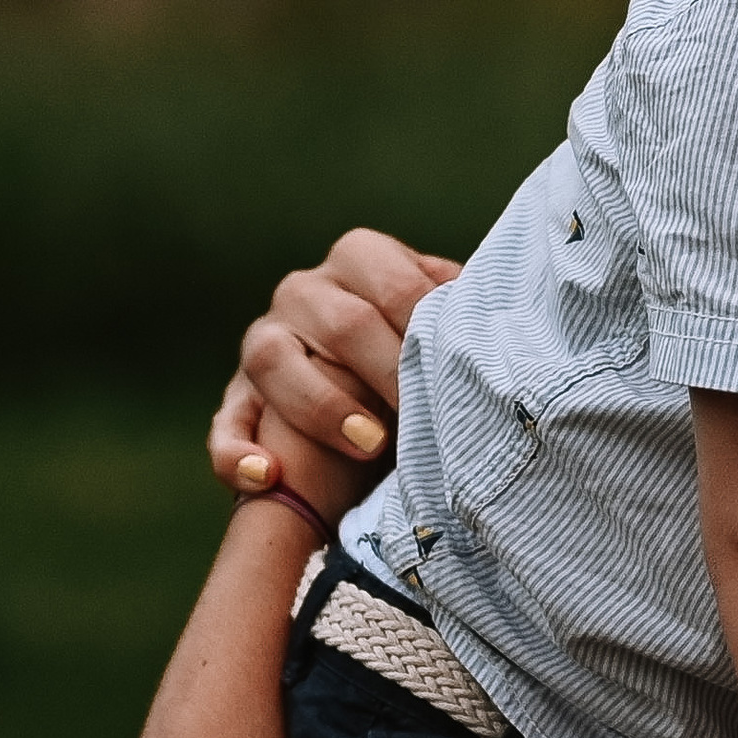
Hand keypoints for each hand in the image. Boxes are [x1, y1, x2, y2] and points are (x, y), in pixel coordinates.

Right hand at [207, 228, 459, 514]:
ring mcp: (263, 341)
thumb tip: (512, 324)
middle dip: (387, 371)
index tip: (458, 369)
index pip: (392, 281)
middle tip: (423, 413)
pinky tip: (266, 478)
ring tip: (369, 445)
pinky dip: (237, 452)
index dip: (425, 326)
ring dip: (322, 406)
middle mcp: (303, 291)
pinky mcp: (236, 397)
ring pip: (273, 359)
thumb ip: (465, 313)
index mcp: (359, 260)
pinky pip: (226, 422)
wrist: (375, 393)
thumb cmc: (423, 351)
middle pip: (341, 322)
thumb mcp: (443, 323)